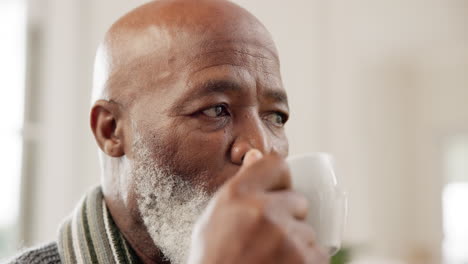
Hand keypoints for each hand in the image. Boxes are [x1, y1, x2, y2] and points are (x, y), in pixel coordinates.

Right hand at [187, 150, 328, 263]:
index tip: (277, 194)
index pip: (276, 164)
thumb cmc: (213, 260)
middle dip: (290, 218)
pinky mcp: (305, 261)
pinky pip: (318, 254)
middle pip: (298, 200)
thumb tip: (254, 155)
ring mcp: (286, 237)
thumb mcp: (214, 219)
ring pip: (308, 231)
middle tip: (268, 240)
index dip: (281, 180)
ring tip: (271, 261)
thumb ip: (239, 186)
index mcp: (237, 195)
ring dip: (298, 245)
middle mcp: (262, 211)